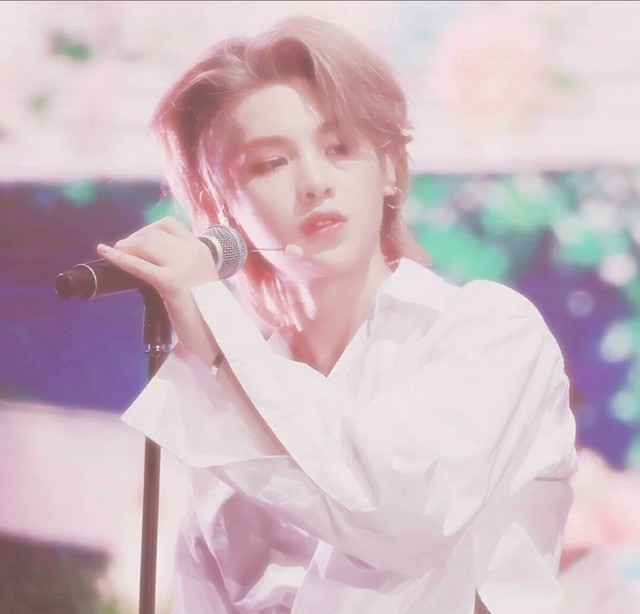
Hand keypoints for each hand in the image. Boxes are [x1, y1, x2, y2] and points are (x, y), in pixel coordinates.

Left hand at [96, 216, 218, 300]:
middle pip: (153, 234)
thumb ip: (185, 264)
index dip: (148, 229)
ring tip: (115, 252)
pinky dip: (117, 257)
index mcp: (200, 249)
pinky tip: (103, 252)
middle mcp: (192, 252)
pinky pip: (138, 265)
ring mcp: (182, 266)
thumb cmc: (207, 309)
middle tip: (122, 249)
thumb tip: (158, 258)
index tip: (139, 240)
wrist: (216, 330)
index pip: (169, 224)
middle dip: (133, 239)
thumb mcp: (200, 277)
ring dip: (125, 245)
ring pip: (145, 244)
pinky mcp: (170, 282)